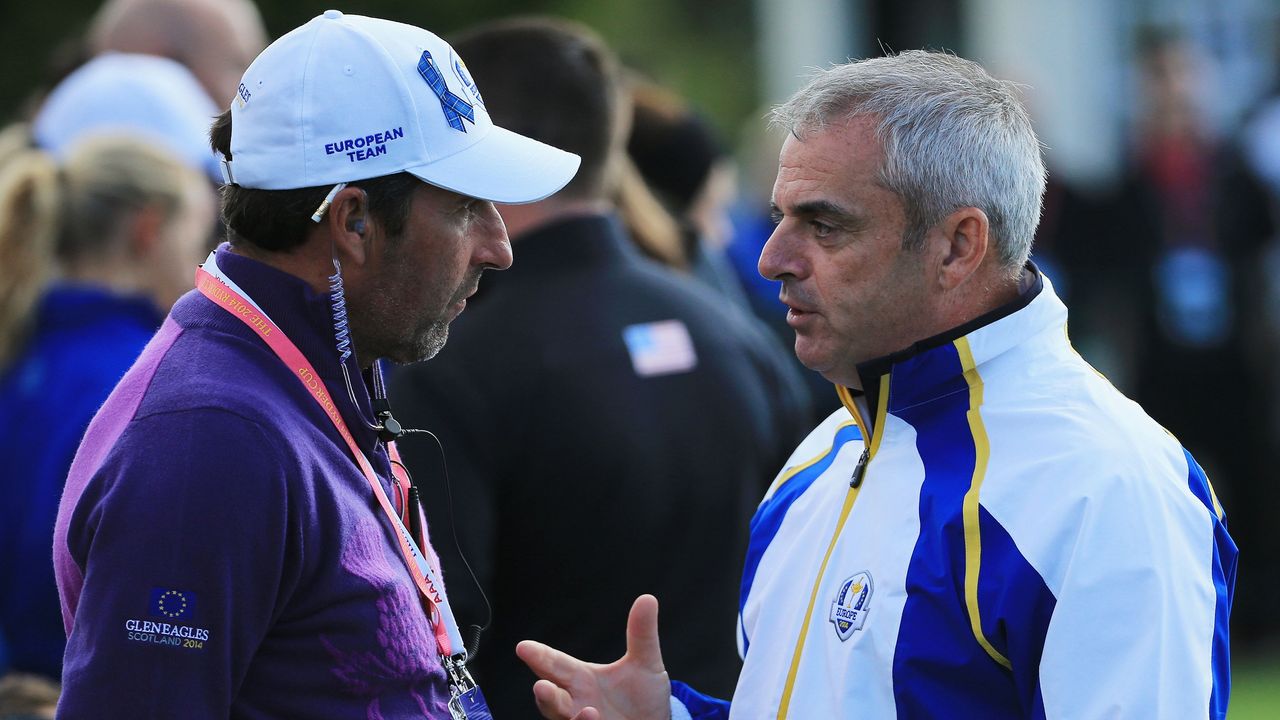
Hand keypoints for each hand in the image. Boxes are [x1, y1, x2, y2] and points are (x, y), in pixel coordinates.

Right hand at [516, 594, 671, 719]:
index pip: (555, 665)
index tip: (523, 647)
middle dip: (546, 695)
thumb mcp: (646, 663)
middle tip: (541, 686)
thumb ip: (641, 634)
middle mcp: (577, 704)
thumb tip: (647, 599)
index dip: (539, 657)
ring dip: (573, 719)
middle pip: (553, 700)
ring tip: (588, 712)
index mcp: (581, 679)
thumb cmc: (643, 695)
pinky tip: (595, 718)